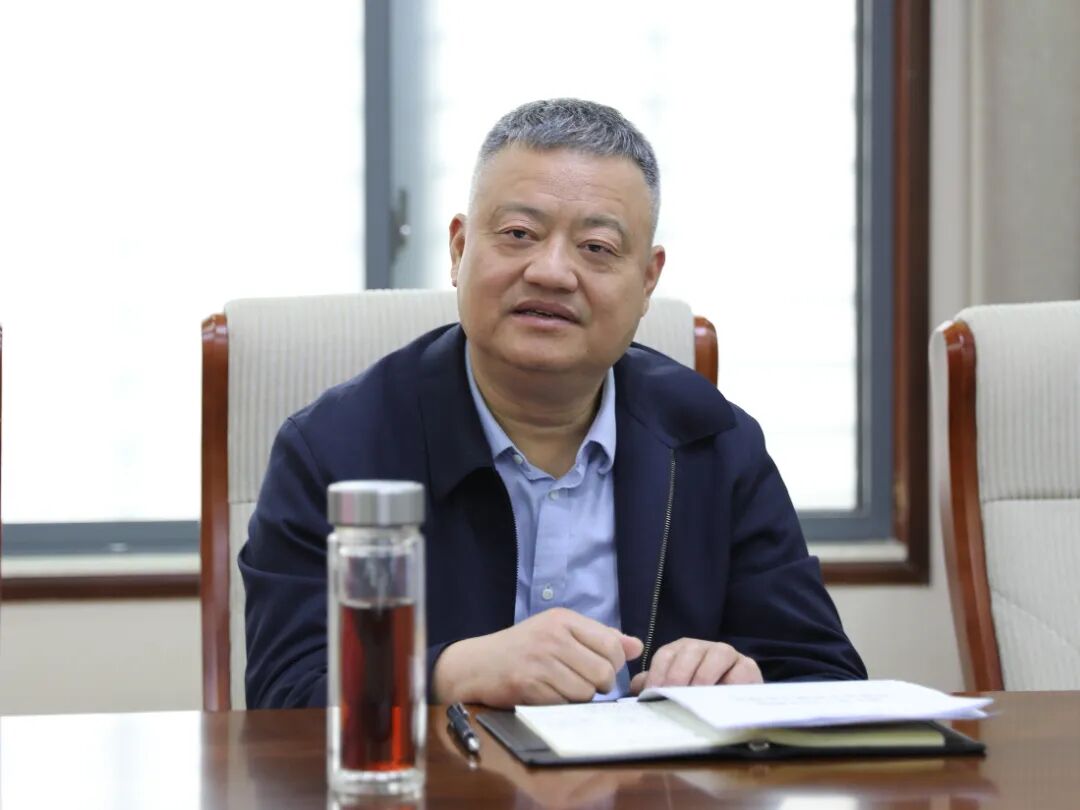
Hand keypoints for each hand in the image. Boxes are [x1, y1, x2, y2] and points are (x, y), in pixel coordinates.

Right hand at [432, 608, 642, 707]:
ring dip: (579, 697)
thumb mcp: (558, 631)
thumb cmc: (523, 648)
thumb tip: (637, 646)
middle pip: (603, 672)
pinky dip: (561, 706)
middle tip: (584, 683)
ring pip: (586, 692)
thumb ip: (599, 636)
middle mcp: (553, 636)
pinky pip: (564, 705)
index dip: (614, 663)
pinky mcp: (528, 685)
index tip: (602, 668)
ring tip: (562, 688)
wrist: (477, 664)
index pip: (611, 644)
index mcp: (563, 619)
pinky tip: (547, 695)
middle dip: (599, 685)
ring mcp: (540, 661)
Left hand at [629, 638, 760, 693]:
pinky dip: (731, 683)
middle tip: (673, 696)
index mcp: (682, 650)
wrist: (737, 702)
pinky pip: (740, 671)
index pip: (665, 655)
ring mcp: (727, 654)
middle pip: (689, 652)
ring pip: (716, 655)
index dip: (658, 673)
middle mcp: (703, 647)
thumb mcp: (676, 690)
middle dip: (679, 675)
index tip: (652, 693)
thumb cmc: (701, 695)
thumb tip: (635, 688)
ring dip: (704, 676)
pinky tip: (721, 698)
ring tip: (695, 697)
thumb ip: (656, 685)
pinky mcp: (748, 667)